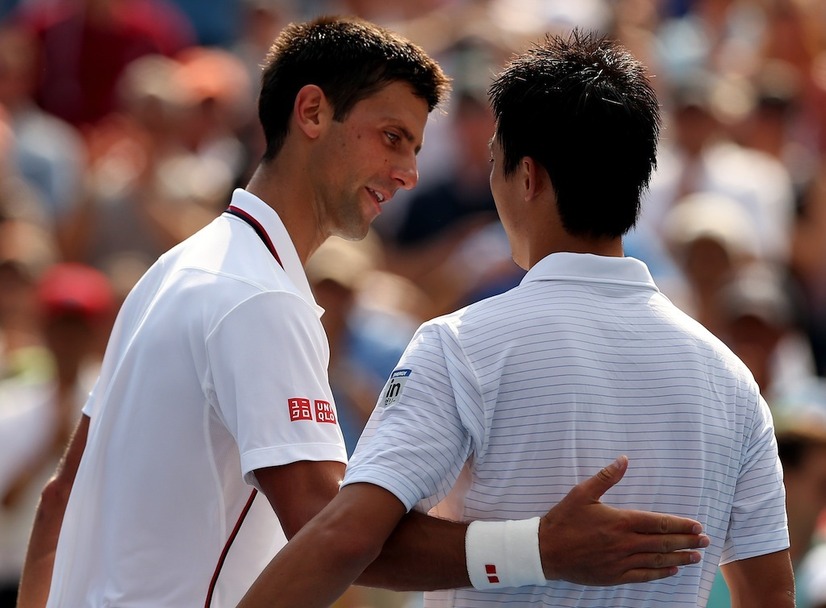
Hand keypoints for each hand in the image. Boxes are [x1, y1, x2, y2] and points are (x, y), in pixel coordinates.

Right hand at [539, 455, 708, 584]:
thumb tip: (624, 459)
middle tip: (706, 541)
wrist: (545, 551)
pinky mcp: (614, 576)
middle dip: (687, 541)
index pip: (658, 523)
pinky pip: (643, 576)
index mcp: (619, 521)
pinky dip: (660, 573)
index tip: (697, 525)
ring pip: (657, 560)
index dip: (680, 524)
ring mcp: (620, 562)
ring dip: (679, 557)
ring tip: (696, 556)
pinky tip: (672, 569)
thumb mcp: (581, 493)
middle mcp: (624, 543)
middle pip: (663, 542)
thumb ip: (606, 477)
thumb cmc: (563, 520)